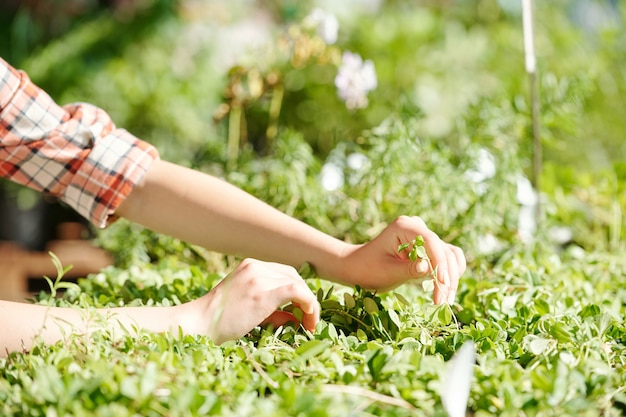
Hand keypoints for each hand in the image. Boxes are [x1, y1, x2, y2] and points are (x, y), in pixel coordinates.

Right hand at [180, 259, 319, 343]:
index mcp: (250, 266)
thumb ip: (271, 310)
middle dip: (306, 296)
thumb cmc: (218, 320)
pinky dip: (309, 303)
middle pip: (293, 276)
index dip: (298, 290)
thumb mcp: (247, 307)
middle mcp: (255, 267)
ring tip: (310, 324)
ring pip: (298, 284)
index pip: (284, 273)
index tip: (304, 310)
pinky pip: (296, 292)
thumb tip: (295, 318)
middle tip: (310, 319)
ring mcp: (258, 278)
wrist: (198, 323)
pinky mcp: (262, 293)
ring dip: (309, 304)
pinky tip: (309, 318)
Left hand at [337, 216, 465, 303]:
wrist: (359, 267)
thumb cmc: (368, 268)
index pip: (430, 241)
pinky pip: (447, 258)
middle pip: (443, 250)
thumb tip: (428, 269)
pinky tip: (445, 291)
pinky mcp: (428, 248)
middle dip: (447, 276)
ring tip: (446, 300)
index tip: (442, 283)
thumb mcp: (386, 271)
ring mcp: (424, 236)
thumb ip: (408, 269)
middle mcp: (417, 227)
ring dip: (451, 277)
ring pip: (449, 255)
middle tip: (443, 301)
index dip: (440, 262)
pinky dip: (449, 274)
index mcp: (404, 226)